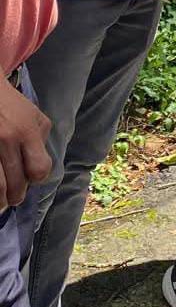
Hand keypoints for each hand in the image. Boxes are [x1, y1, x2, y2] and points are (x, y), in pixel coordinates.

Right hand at [0, 77, 51, 210]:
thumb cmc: (12, 106)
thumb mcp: (35, 116)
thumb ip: (41, 140)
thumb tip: (39, 167)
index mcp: (26, 132)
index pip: (38, 168)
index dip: (38, 177)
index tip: (33, 176)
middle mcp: (6, 141)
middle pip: (15, 184)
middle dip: (17, 195)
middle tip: (16, 197)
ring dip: (1, 199)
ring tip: (3, 200)